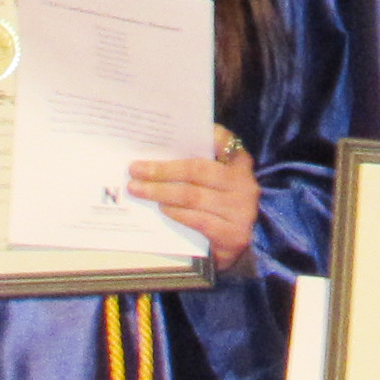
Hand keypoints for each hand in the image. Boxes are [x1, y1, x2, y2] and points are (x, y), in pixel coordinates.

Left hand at [127, 131, 259, 268]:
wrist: (240, 249)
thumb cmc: (220, 210)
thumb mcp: (217, 185)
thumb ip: (198, 168)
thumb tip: (158, 158)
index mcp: (240, 165)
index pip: (225, 142)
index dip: (207, 134)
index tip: (178, 130)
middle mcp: (244, 184)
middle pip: (197, 171)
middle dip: (163, 170)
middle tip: (136, 170)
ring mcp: (241, 210)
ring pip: (193, 196)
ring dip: (161, 192)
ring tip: (138, 190)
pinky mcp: (234, 234)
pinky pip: (199, 220)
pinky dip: (178, 214)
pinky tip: (162, 209)